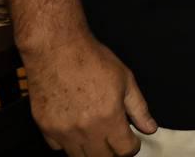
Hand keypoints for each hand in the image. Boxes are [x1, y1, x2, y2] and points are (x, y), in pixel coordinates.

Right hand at [24, 34, 155, 155]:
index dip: (132, 147)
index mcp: (109, 118)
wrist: (56, 48)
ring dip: (91, 151)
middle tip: (115, 139)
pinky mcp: (44, 128)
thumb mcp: (125, 80)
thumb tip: (150, 129)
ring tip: (96, 134)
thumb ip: (139, 109)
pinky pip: (58, 148)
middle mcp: (85, 131)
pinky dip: (68, 143)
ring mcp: (62, 132)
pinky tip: (75, 129)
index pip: (125, 151)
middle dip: (113, 152)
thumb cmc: (92, 59)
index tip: (132, 141)